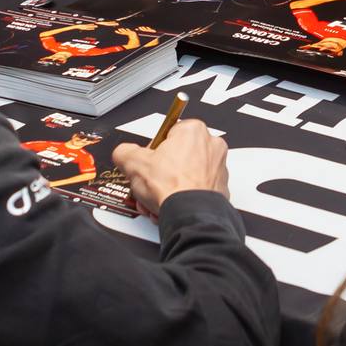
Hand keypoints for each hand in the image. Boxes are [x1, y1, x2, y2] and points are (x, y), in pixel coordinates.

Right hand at [112, 120, 227, 216]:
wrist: (190, 215)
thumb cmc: (173, 188)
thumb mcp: (133, 163)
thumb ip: (124, 151)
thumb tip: (123, 153)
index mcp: (193, 130)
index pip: (166, 134)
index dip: (152, 151)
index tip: (147, 162)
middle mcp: (212, 145)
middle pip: (176, 156)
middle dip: (160, 173)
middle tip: (150, 182)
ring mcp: (219, 168)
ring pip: (186, 175)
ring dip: (169, 187)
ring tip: (157, 198)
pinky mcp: (221, 188)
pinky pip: (196, 189)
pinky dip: (183, 197)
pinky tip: (170, 205)